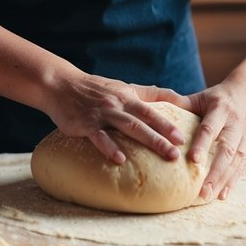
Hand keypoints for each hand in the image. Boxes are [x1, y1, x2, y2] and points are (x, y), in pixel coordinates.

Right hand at [43, 74, 194, 164]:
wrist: (61, 85)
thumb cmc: (96, 89)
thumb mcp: (124, 87)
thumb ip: (150, 93)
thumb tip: (178, 97)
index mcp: (128, 97)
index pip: (152, 111)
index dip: (167, 124)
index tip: (184, 138)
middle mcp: (117, 104)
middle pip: (143, 121)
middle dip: (162, 137)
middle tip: (177, 153)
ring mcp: (101, 114)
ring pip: (127, 127)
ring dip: (146, 141)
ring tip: (159, 155)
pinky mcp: (85, 124)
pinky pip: (98, 137)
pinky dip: (110, 147)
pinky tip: (120, 160)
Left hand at [182, 85, 245, 201]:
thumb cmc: (218, 97)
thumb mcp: (202, 96)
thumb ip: (182, 105)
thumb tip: (154, 111)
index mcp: (221, 110)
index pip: (210, 128)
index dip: (202, 144)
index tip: (193, 160)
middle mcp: (235, 125)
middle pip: (226, 150)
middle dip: (215, 171)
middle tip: (201, 190)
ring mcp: (245, 137)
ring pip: (235, 161)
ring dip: (222, 180)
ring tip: (208, 196)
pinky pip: (242, 166)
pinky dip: (233, 182)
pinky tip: (222, 195)